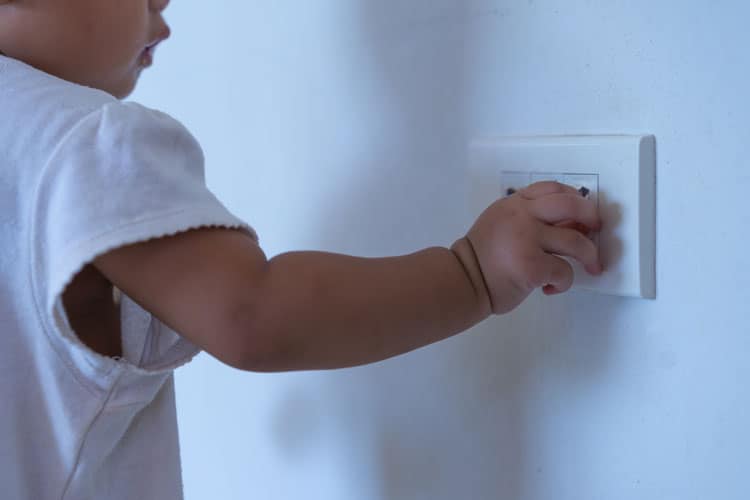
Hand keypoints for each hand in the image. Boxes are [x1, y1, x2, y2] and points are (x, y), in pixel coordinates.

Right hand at [464, 181, 602, 314]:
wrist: (464, 281)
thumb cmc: (482, 258)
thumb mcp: (501, 224)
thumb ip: (529, 219)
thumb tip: (571, 223)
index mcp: (514, 205)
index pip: (552, 189)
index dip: (574, 197)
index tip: (582, 211)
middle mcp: (521, 216)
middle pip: (571, 205)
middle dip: (591, 216)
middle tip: (595, 230)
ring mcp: (527, 240)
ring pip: (576, 241)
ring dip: (589, 255)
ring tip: (591, 266)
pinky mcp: (532, 266)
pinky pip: (564, 271)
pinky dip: (563, 282)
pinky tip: (549, 287)